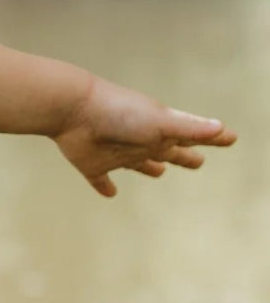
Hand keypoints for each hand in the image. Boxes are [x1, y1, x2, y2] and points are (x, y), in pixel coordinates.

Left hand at [52, 76, 237, 196]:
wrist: (73, 109)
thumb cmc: (120, 112)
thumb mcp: (160, 121)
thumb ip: (189, 127)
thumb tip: (222, 129)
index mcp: (160, 130)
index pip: (192, 135)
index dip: (212, 138)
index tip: (229, 138)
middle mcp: (140, 141)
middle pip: (168, 152)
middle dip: (184, 156)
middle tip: (198, 161)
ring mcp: (116, 153)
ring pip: (138, 164)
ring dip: (148, 168)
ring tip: (158, 171)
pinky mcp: (92, 164)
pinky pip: (100, 179)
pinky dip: (105, 186)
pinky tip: (109, 192)